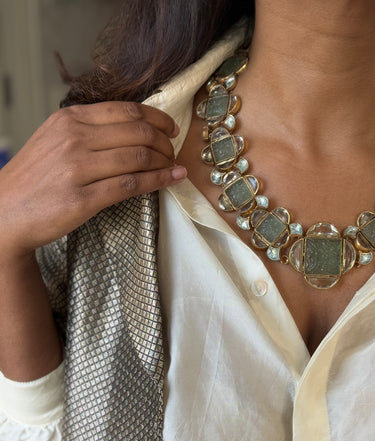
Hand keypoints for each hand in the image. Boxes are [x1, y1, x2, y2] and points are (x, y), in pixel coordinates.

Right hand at [0, 102, 186, 257]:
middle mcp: (74, 139)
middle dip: (164, 143)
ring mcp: (78, 169)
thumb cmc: (34, 180)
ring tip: (174, 168)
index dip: (156, 118)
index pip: (125, 111)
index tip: (170, 128)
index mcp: (69, 119)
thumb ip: (87, 131)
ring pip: (138, 158)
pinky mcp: (83, 198)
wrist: (5, 212)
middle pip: (137, 133)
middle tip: (174, 152)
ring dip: (164, 163)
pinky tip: (171, 180)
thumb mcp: (54, 140)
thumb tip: (131, 130)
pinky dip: (158, 181)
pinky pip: (131, 185)